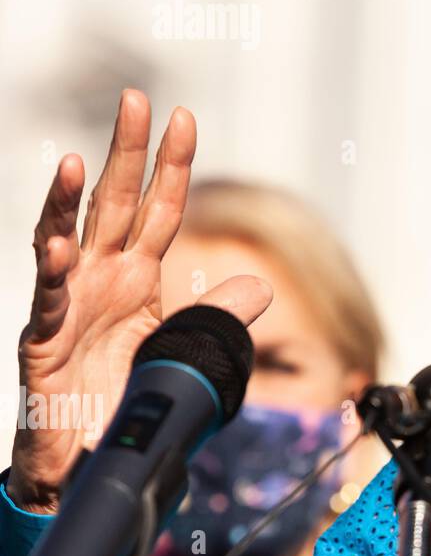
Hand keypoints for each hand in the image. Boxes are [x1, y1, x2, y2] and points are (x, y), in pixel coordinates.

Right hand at [9, 90, 271, 512]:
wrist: (89, 455)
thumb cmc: (127, 394)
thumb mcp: (184, 348)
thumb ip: (218, 315)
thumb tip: (261, 284)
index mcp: (139, 275)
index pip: (161, 208)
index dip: (172, 165)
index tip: (185, 116)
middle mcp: (103, 278)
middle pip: (116, 203)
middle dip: (125, 152)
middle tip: (133, 100)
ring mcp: (70, 302)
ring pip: (67, 237)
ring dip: (66, 199)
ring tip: (73, 159)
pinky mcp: (45, 338)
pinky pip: (48, 298)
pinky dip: (51, 269)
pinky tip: (56, 243)